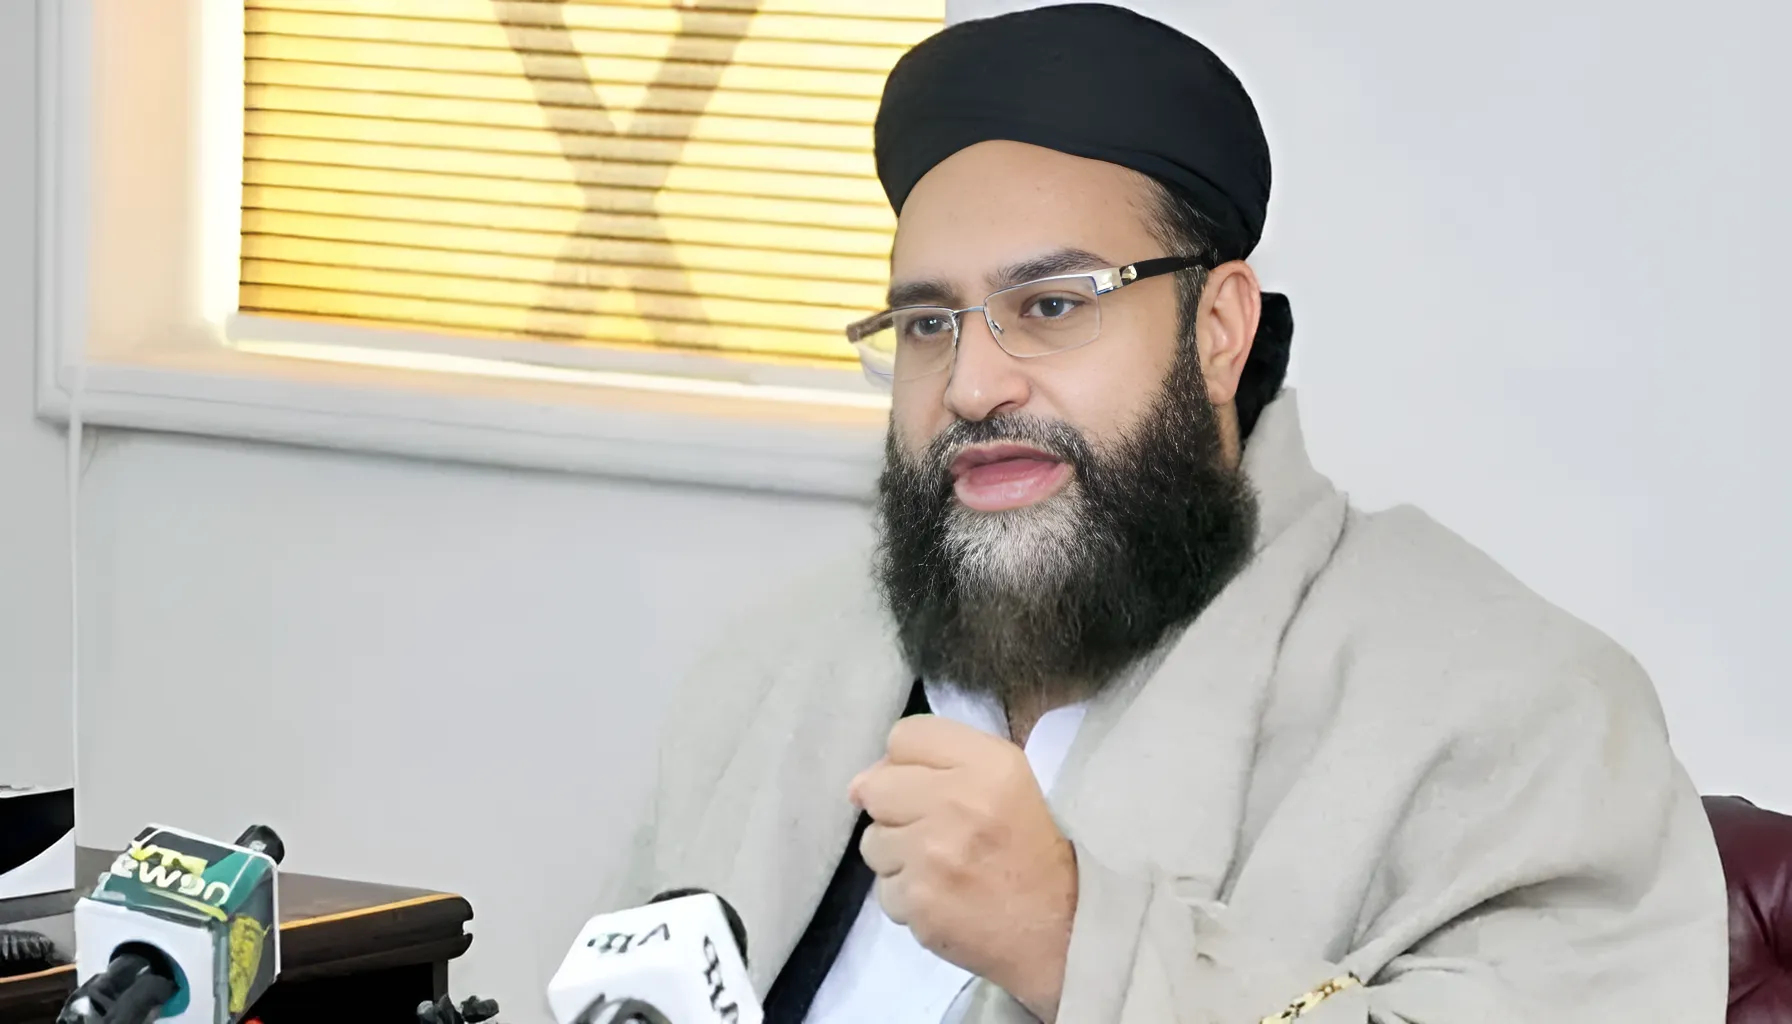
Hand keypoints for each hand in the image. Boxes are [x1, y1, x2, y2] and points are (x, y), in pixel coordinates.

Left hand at [849, 715, 1076, 1020]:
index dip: (907, 762)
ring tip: (941, 869)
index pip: (905, 736)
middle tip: (929, 833)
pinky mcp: (919, 901)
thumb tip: (862, 781)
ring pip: (873, 843)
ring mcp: (932, 854)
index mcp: (988, 764)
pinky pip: (885, 891)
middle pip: (875, 787)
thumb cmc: (1039, 852)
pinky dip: (907, 898)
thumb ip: (945, 762)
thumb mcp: (1011, 782)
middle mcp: (956, 801)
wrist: (1065, 931)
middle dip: (894, 811)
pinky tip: (943, 899)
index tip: (923, 787)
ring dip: (898, 857)